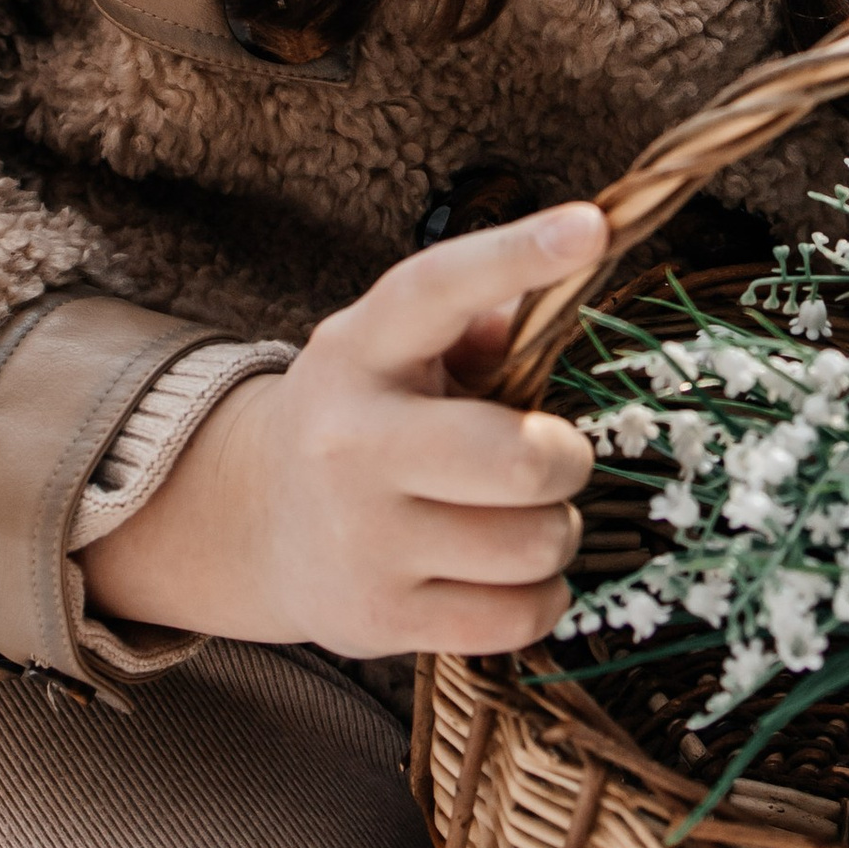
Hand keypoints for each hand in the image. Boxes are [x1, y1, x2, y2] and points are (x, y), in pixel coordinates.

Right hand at [76, 203, 602, 656]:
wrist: (257, 522)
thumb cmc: (369, 417)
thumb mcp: (399, 349)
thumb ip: (479, 320)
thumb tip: (553, 289)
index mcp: (360, 351)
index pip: (436, 289)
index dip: (517, 255)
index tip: (591, 227)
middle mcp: (351, 443)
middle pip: (520, 460)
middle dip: (566, 459)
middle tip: (552, 458)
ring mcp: (362, 540)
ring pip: (536, 544)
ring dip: (555, 531)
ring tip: (515, 517)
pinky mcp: (380, 620)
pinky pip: (523, 617)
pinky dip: (540, 595)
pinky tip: (501, 572)